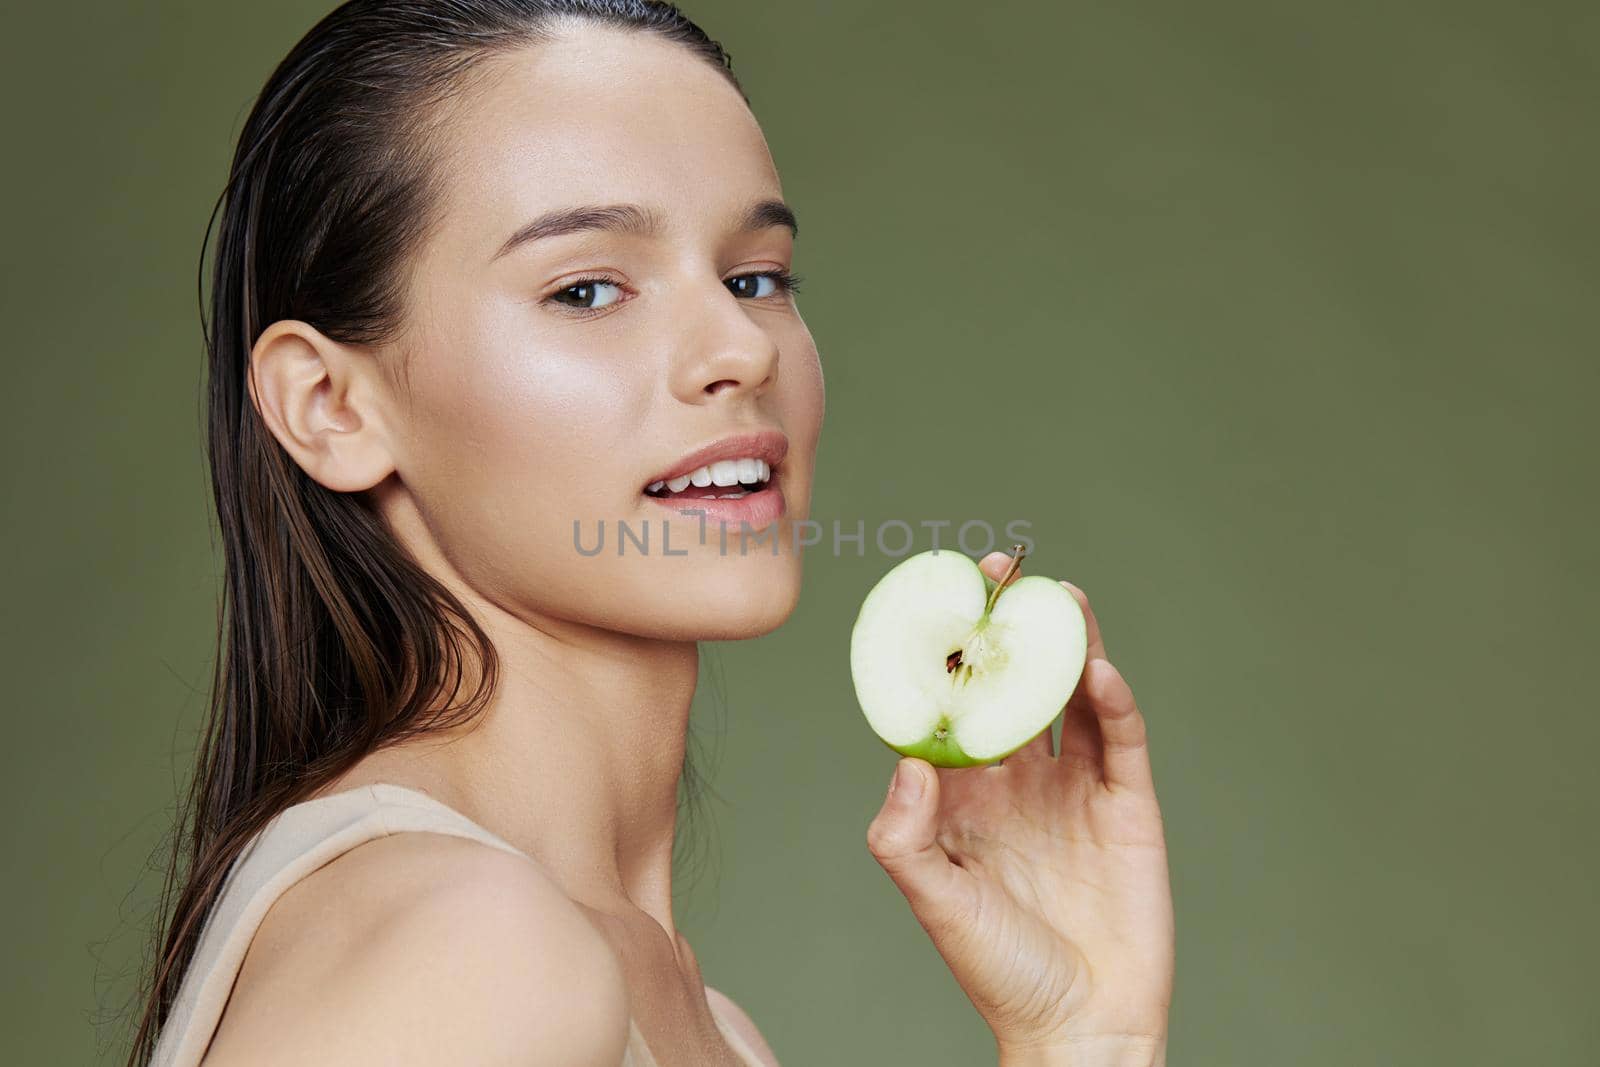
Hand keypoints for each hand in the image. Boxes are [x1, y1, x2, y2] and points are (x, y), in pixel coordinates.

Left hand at [866, 552, 1173, 1058]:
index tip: (940, 601)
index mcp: (965, 794)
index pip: (955, 705)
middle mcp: (1019, 779)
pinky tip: (1098, 671)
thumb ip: (903, 835)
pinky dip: (1110, 702)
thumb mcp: (935, 900)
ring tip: (1060, 596)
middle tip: (1004, 571)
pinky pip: (1118, 740)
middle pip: (1013, 684)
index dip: (948, 653)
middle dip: (1008, 628)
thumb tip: (908, 758)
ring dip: (1067, 645)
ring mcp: (1075, 788)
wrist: (1080, 1025)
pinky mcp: (1127, 804)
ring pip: (1069, 697)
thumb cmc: (1000, 968)